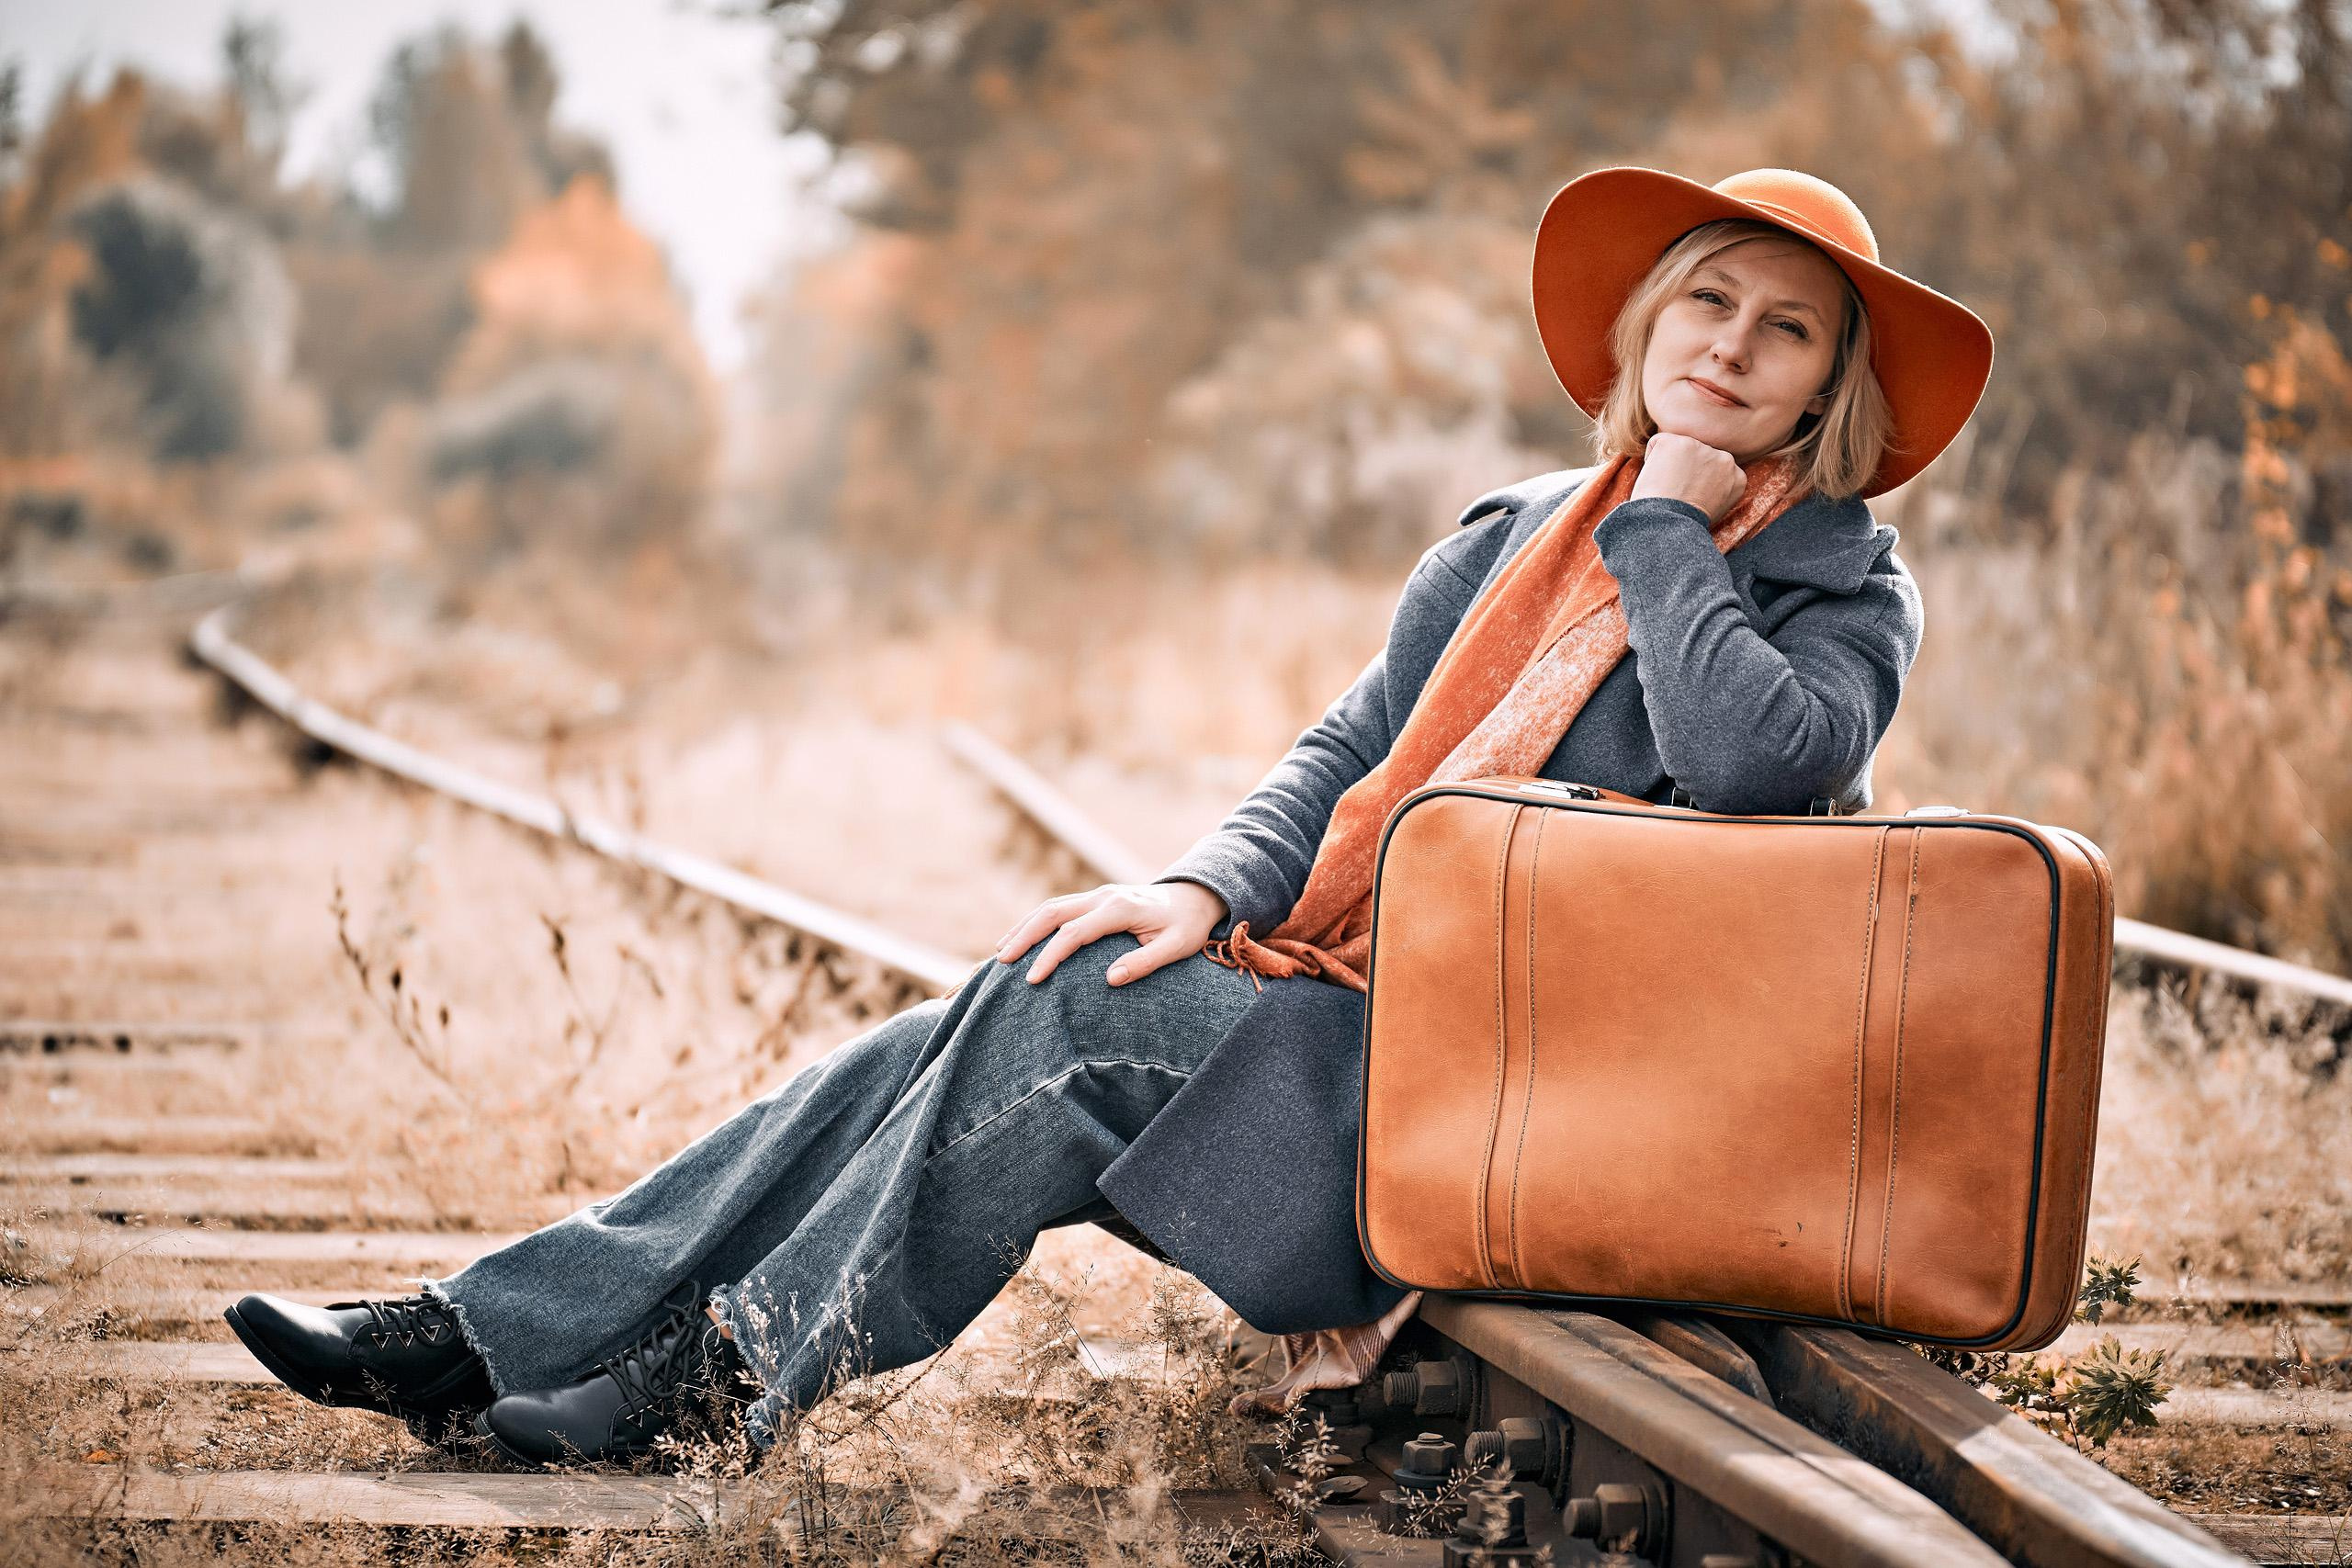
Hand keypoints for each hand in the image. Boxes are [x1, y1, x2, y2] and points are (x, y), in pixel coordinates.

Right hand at [992, 880, 1229, 986]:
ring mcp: (1098, 894)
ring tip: (1002, 951)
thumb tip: (1109, 979)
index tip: (1032, 979)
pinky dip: (1036, 922)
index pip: (1075, 933)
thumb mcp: (1176, 947)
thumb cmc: (1187, 926)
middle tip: (1002, 962)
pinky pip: (1059, 908)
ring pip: (1051, 906)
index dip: (1051, 955)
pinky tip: (1022, 938)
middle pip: (1053, 912)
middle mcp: (1105, 896)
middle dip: (1024, 936)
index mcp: (1121, 908)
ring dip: (1024, 927)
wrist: (1196, 896)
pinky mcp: (1096, 898)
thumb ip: (1144, 962)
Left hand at [1629, 431, 1746, 523]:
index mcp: (1737, 476)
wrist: (1670, 524)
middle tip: (1676, 493)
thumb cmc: (1685, 524)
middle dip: (1685, 469)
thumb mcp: (1715, 508)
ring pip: (1678, 448)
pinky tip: (1656, 479)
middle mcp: (1724, 458)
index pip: (1714, 469)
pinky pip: (1657, 444)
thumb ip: (1717, 488)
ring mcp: (1700, 446)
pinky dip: (1651, 459)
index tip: (1691, 497)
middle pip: (1698, 456)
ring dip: (1669, 465)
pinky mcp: (1675, 441)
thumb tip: (1704, 480)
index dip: (1697, 482)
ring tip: (1667, 487)